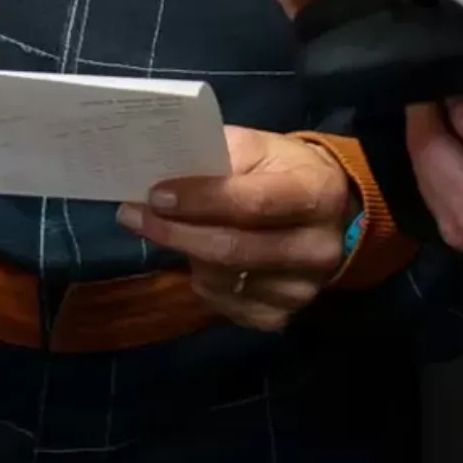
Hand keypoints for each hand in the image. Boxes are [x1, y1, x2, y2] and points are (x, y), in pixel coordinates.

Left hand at [120, 129, 360, 331]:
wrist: (329, 213)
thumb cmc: (284, 171)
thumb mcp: (260, 147)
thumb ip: (218, 155)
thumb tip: (162, 170)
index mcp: (317, 194)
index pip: (253, 202)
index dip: (201, 200)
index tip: (156, 194)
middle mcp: (318, 248)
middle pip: (233, 249)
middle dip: (175, 232)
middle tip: (132, 215)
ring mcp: (302, 289)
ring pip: (224, 280)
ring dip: (186, 255)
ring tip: (170, 230)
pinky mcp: (284, 315)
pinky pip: (226, 306)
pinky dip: (203, 282)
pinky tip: (201, 260)